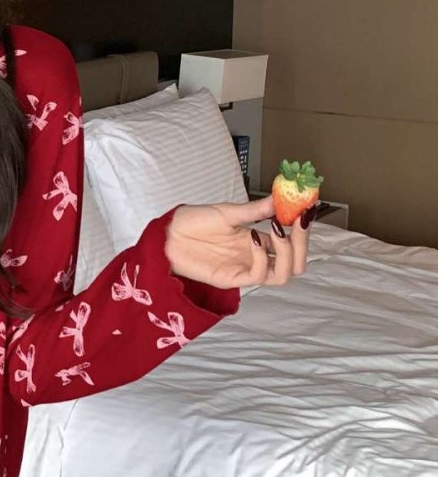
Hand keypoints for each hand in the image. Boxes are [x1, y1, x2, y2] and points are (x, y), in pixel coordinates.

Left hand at [165, 195, 309, 288]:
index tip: (307, 209)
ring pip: (283, 274)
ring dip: (287, 253)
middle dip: (301, 244)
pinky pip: (258, 275)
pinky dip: (263, 257)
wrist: (169, 233)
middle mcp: (256, 257)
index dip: (303, 229)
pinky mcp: (232, 279)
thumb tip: (282, 197)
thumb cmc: (195, 221)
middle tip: (296, 222)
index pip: (293, 243)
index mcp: (259, 241)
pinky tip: (255, 237)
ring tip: (278, 230)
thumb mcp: (229, 212)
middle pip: (295, 263)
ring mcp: (245, 268)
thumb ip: (257, 210)